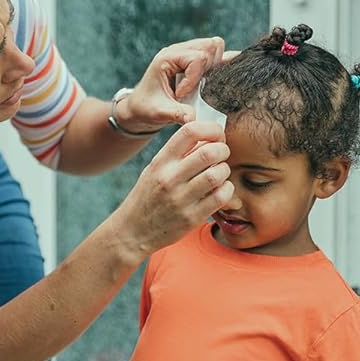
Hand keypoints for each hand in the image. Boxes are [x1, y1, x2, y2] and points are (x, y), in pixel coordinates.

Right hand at [114, 119, 232, 258]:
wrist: (132, 232)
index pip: (190, 131)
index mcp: (161, 161)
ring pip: (217, 174)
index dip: (211, 128)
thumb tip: (210, 137)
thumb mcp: (156, 168)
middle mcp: (169, 178)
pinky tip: (220, 190)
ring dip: (225, 170)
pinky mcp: (191, 218)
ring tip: (220, 173)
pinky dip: (227, 190)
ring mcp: (180, 199)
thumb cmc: (148, 196)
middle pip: (209, 152)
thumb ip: (179, 153)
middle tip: (222, 155)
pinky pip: (220, 197)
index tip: (217, 135)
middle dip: (223, 149)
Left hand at [116, 38, 226, 132]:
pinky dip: (218, 65)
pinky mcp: (194, 60)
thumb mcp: (159, 113)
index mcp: (167, 57)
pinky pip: (215, 54)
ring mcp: (187, 53)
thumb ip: (177, 114)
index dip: (194, 79)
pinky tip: (215, 79)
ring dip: (215, 65)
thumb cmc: (145, 107)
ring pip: (214, 46)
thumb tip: (194, 119)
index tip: (181, 96)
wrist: (139, 108)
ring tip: (203, 84)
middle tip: (198, 87)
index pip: (197, 58)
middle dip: (210, 68)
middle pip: (210, 46)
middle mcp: (178, 50)